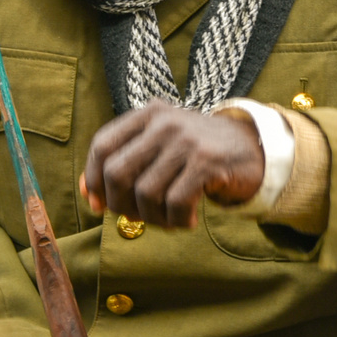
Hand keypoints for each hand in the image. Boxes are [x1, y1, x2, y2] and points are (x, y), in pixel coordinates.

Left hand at [81, 100, 263, 228]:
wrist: (251, 147)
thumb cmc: (195, 152)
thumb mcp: (158, 146)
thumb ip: (124, 162)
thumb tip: (86, 192)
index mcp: (147, 114)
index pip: (102, 145)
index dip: (94, 179)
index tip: (97, 205)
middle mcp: (164, 122)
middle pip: (118, 172)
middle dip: (121, 205)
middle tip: (138, 216)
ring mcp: (186, 140)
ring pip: (146, 193)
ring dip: (153, 219)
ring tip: (168, 220)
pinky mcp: (207, 162)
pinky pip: (175, 203)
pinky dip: (177, 221)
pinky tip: (188, 220)